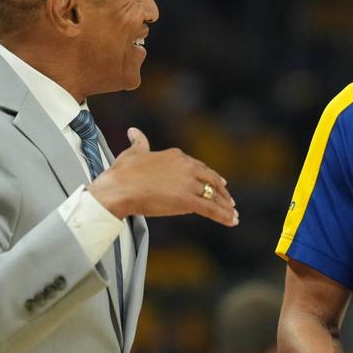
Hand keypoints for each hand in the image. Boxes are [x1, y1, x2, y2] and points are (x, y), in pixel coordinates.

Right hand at [88, 128, 237, 225]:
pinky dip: (223, 216)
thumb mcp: (133, 152)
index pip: (199, 167)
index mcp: (177, 156)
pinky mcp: (188, 201)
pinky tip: (232, 221)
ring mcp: (188, 184)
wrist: (119, 188)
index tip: (217, 182)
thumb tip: (134, 131)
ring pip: (214, 196)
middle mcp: (187, 168)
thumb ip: (139, 142)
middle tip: (229, 200)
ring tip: (233, 215)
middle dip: (222, 191)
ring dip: (225, 206)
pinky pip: (211, 209)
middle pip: (211, 180)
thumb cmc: (123, 173)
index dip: (209, 176)